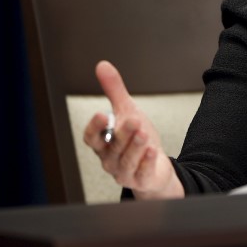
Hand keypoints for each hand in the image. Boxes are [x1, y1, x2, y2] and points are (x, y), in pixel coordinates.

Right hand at [83, 60, 184, 198]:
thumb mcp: (126, 111)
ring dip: (135, 147)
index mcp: (103, 142)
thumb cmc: (136, 137)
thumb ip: (114, 91)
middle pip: (112, 147)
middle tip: (133, 120)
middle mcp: (110, 159)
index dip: (95, 127)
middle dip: (123, 134)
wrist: (154, 165)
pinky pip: (142, 173)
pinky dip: (147, 162)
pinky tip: (153, 151)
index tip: (102, 114)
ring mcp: (124, 172)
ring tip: (144, 134)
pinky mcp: (141, 180)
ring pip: (126, 161)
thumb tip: (102, 65)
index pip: (91, 137)